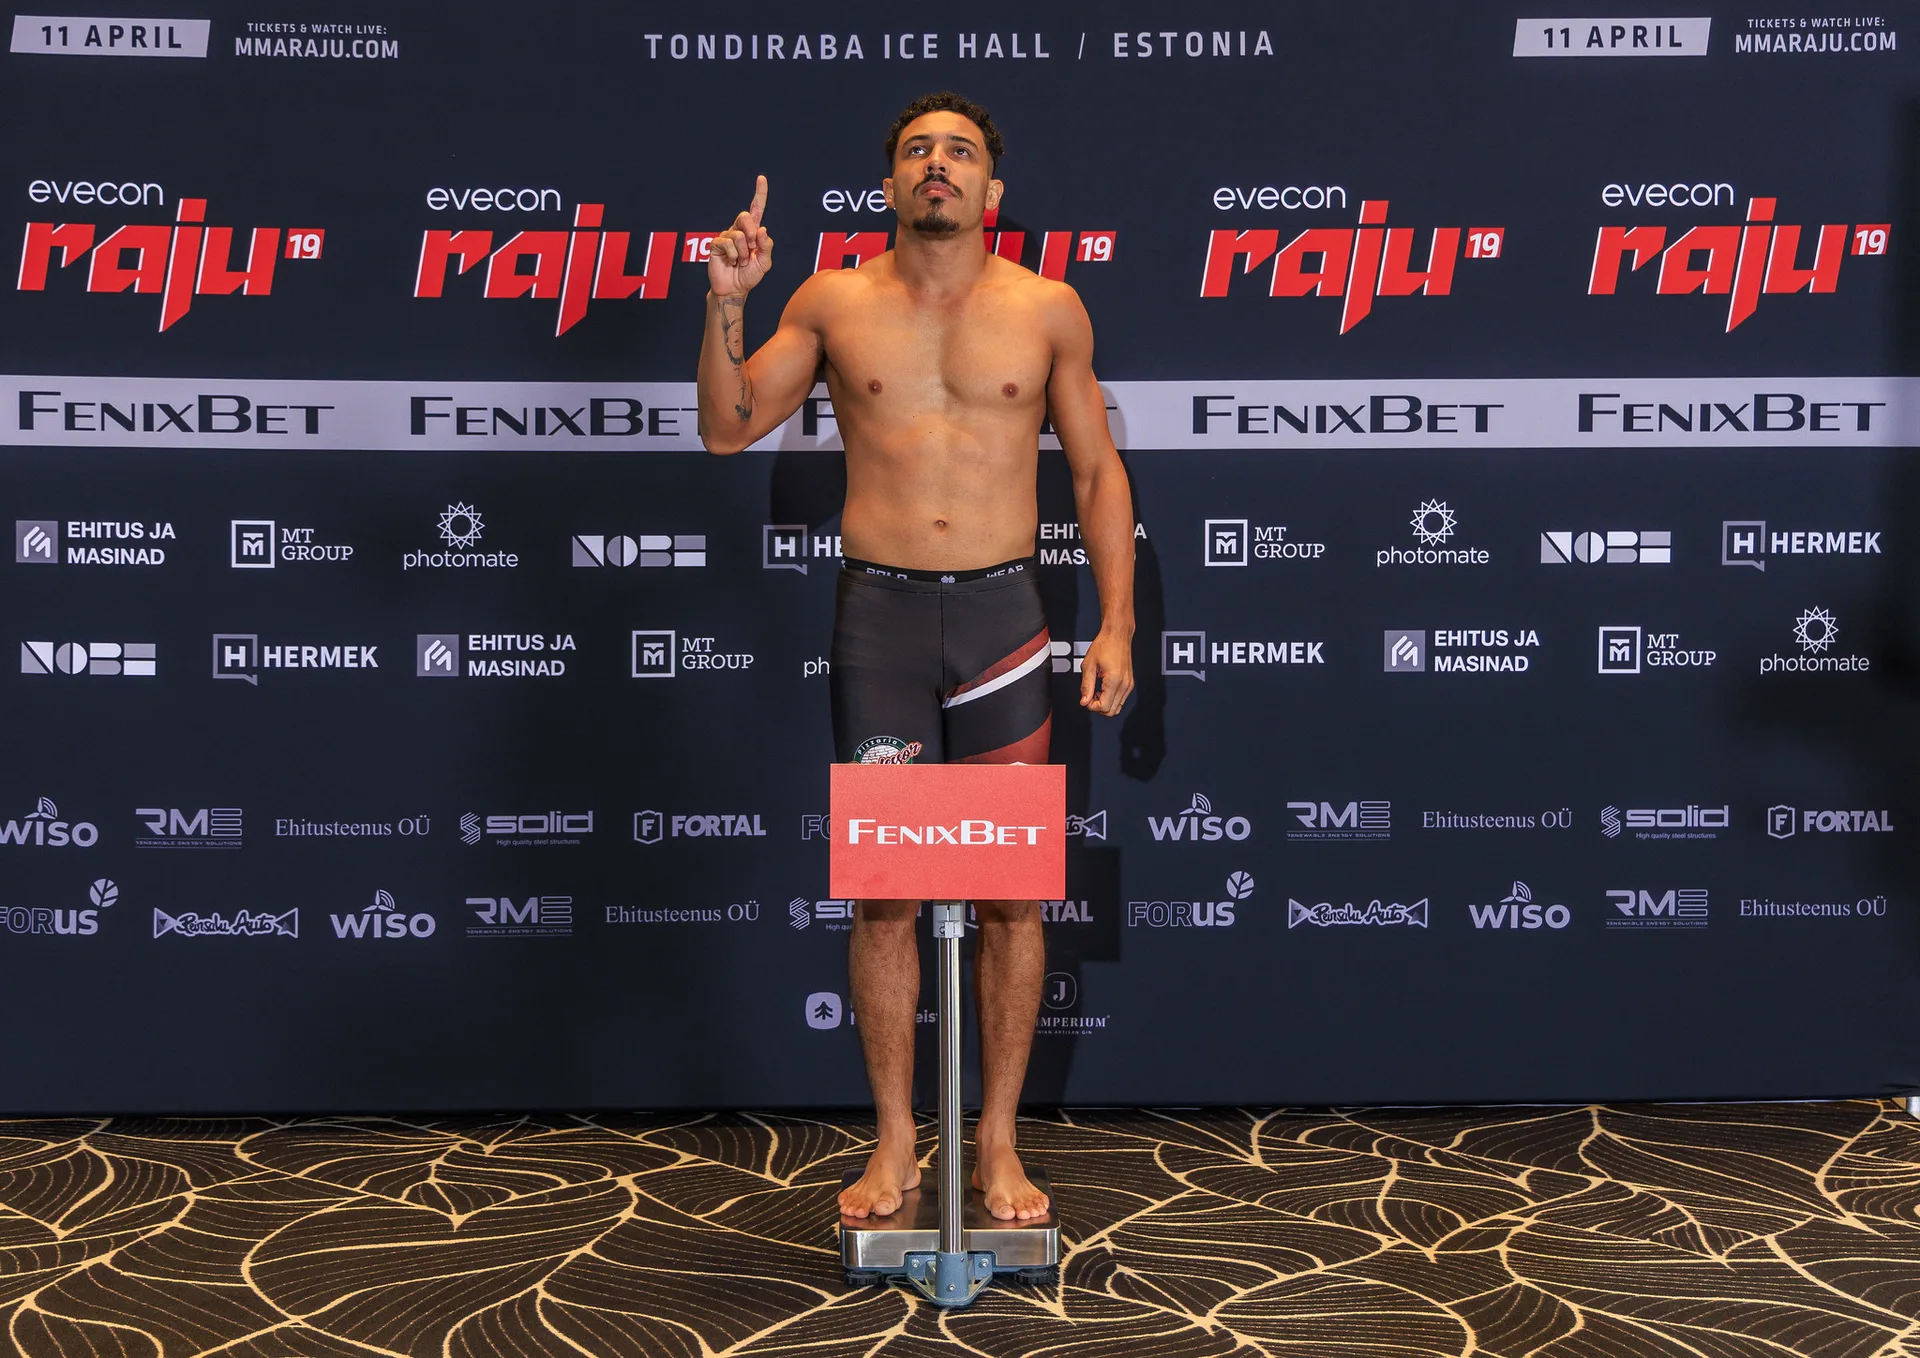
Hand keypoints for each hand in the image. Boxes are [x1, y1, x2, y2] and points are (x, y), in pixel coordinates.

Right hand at [709, 175, 773, 297]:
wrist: (735, 289)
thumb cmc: (749, 275)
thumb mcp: (765, 263)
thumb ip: (766, 246)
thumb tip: (762, 230)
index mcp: (753, 232)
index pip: (756, 209)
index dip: (760, 194)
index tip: (761, 178)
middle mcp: (739, 230)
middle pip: (745, 216)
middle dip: (751, 233)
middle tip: (751, 249)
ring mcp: (727, 236)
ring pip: (738, 234)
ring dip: (743, 252)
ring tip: (741, 261)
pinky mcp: (716, 244)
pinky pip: (727, 243)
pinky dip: (733, 255)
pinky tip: (731, 262)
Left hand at [1078, 628, 1133, 715]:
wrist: (1117, 635)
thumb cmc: (1104, 645)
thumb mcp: (1088, 665)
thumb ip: (1086, 686)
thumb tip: (1084, 701)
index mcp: (1114, 680)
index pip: (1104, 707)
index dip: (1092, 706)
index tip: (1086, 699)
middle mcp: (1124, 684)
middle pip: (1112, 711)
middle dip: (1098, 707)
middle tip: (1090, 696)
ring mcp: (1128, 684)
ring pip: (1117, 707)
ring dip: (1105, 703)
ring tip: (1096, 691)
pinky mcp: (1129, 683)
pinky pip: (1121, 699)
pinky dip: (1111, 698)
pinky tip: (1103, 688)